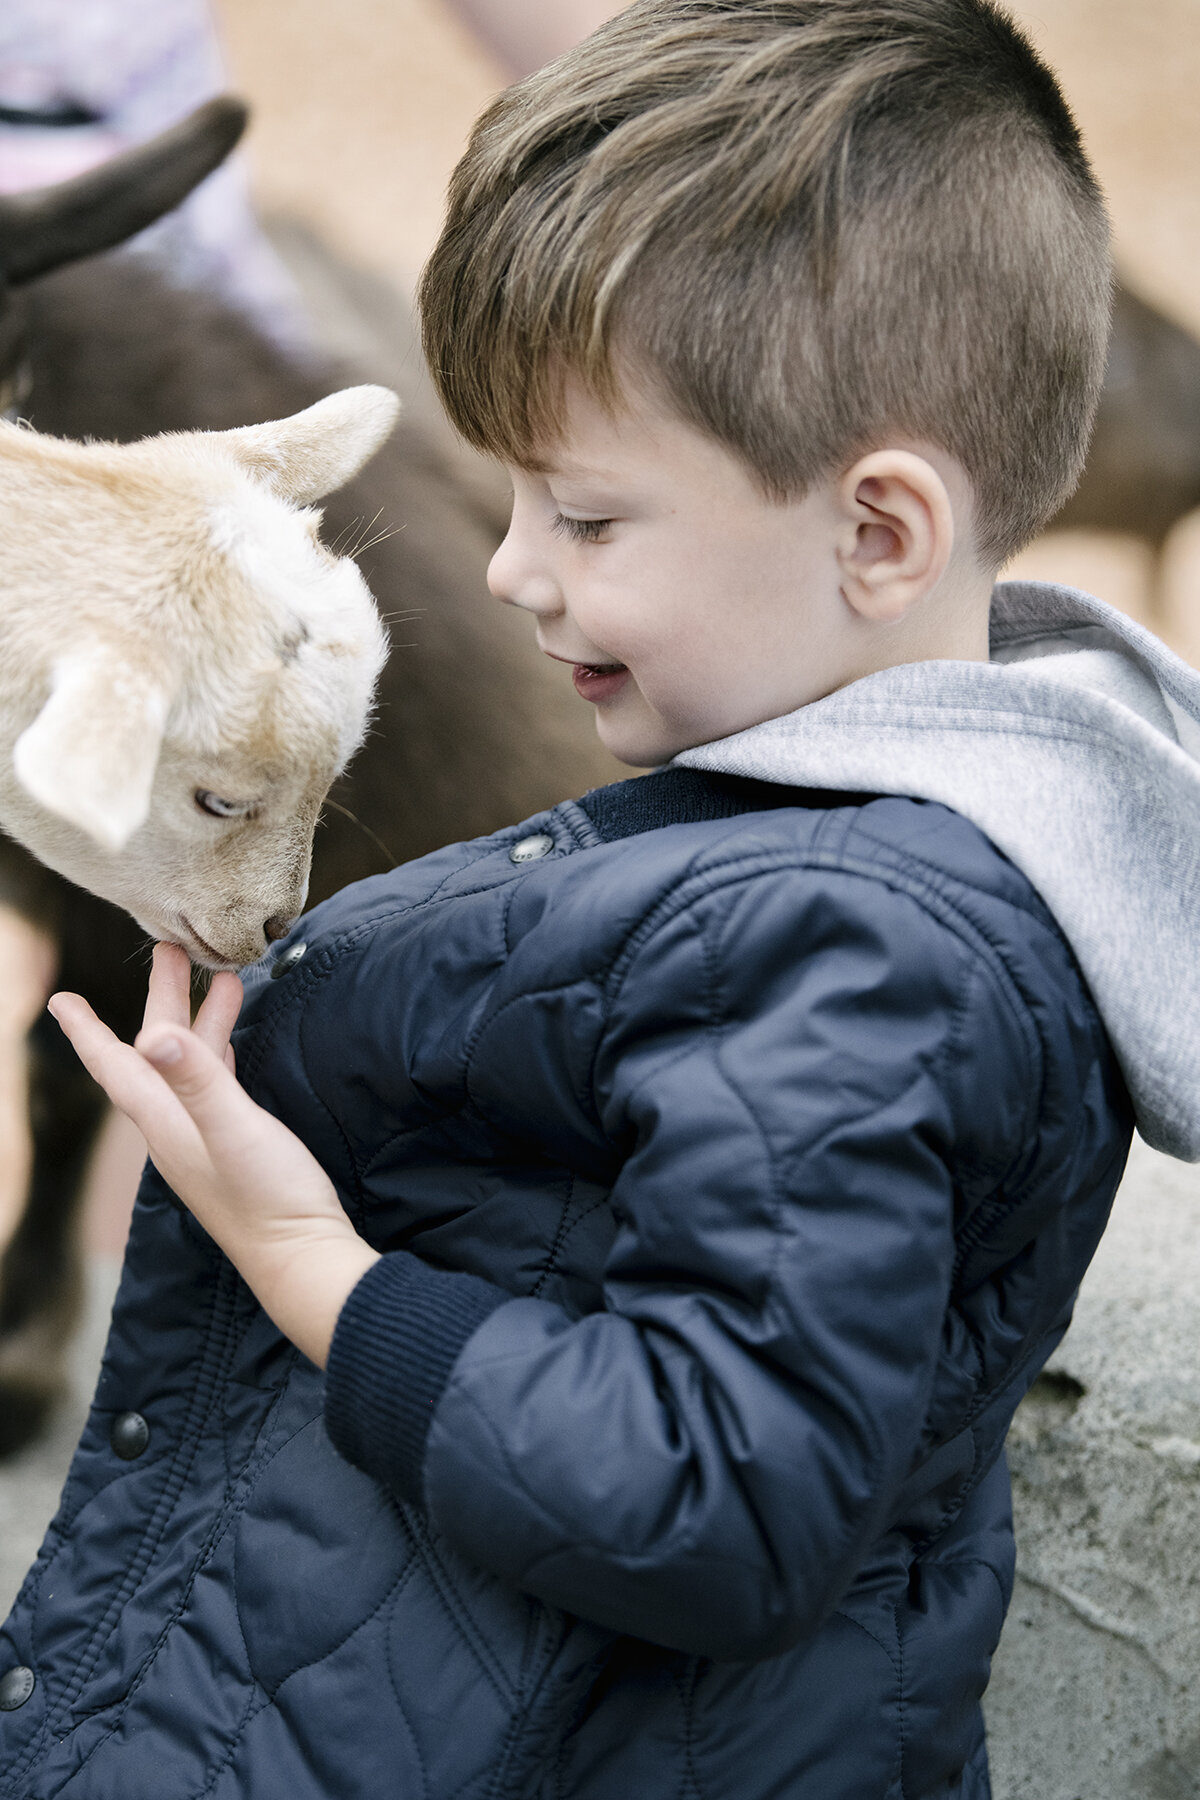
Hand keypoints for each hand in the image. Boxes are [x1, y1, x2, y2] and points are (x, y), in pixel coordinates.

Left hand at [48, 942, 377, 1366]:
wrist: (303, 1257)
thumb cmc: (270, 1199)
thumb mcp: (235, 1130)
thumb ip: (198, 1080)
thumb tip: (154, 1033)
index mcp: (166, 1123)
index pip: (116, 1066)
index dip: (88, 1031)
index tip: (62, 999)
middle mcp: (176, 1129)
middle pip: (155, 1053)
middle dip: (160, 1001)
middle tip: (169, 951)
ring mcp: (204, 1140)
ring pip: (188, 1067)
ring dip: (197, 1022)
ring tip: (222, 977)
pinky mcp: (234, 1147)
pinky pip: (214, 1085)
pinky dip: (216, 1053)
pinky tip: (228, 1043)